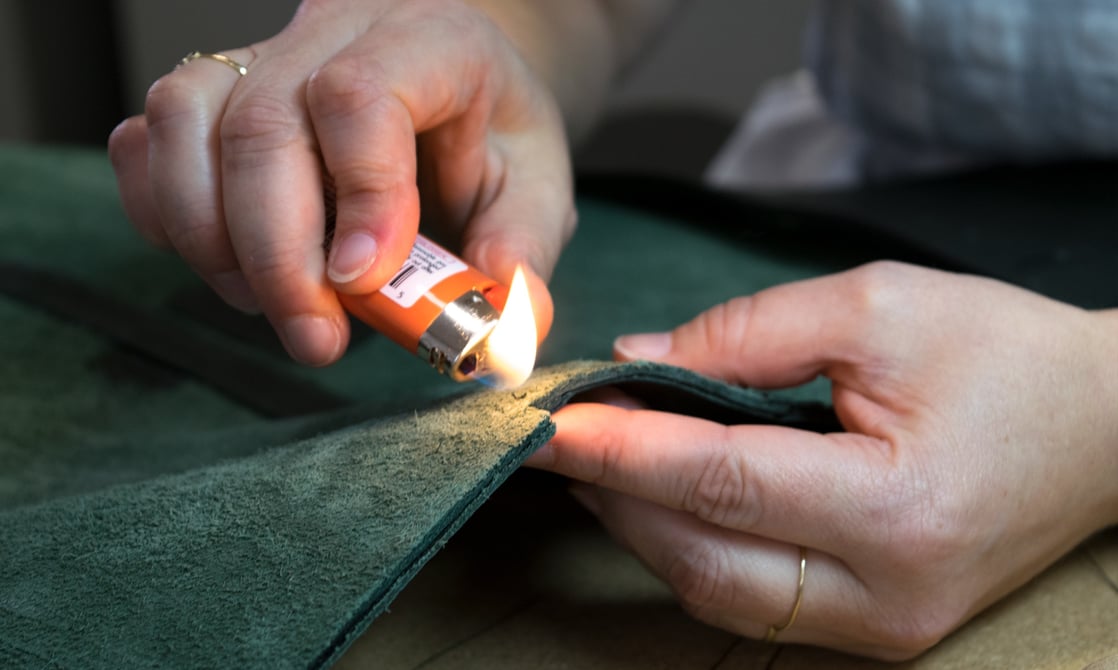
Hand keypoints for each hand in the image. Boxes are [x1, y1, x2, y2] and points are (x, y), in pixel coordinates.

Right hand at [108, 0, 573, 364]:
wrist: (454, 97)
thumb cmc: (492, 143)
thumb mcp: (536, 192)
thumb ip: (522, 253)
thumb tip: (501, 332)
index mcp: (431, 41)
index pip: (364, 95)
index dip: (358, 193)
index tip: (362, 281)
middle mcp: (336, 32)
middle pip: (262, 123)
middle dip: (277, 255)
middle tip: (315, 339)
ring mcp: (265, 56)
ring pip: (185, 120)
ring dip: (211, 238)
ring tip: (268, 304)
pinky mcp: (214, 92)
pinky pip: (150, 137)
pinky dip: (166, 213)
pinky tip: (223, 263)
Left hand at [527, 261, 1117, 658]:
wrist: (1102, 426)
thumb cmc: (1004, 354)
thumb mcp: (878, 306)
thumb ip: (747, 332)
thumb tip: (642, 358)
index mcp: (899, 507)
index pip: (720, 482)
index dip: (621, 450)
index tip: (547, 421)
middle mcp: (887, 592)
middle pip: (700, 556)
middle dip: (613, 495)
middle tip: (558, 434)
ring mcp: (882, 625)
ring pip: (714, 592)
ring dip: (641, 526)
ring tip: (596, 461)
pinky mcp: (875, 626)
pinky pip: (750, 599)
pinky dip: (689, 547)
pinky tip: (658, 497)